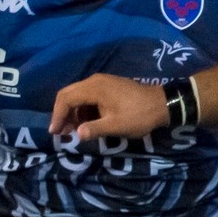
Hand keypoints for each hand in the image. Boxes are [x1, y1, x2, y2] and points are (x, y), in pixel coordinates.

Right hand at [48, 74, 171, 140]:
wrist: (162, 104)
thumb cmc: (139, 115)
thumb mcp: (116, 126)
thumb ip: (94, 129)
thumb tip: (77, 135)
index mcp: (94, 88)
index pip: (65, 98)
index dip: (57, 115)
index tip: (55, 133)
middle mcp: (94, 81)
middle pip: (67, 94)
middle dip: (61, 113)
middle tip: (60, 132)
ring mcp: (101, 82)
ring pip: (76, 95)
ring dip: (71, 112)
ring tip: (72, 130)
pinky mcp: (107, 86)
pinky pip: (86, 95)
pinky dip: (81, 109)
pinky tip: (85, 122)